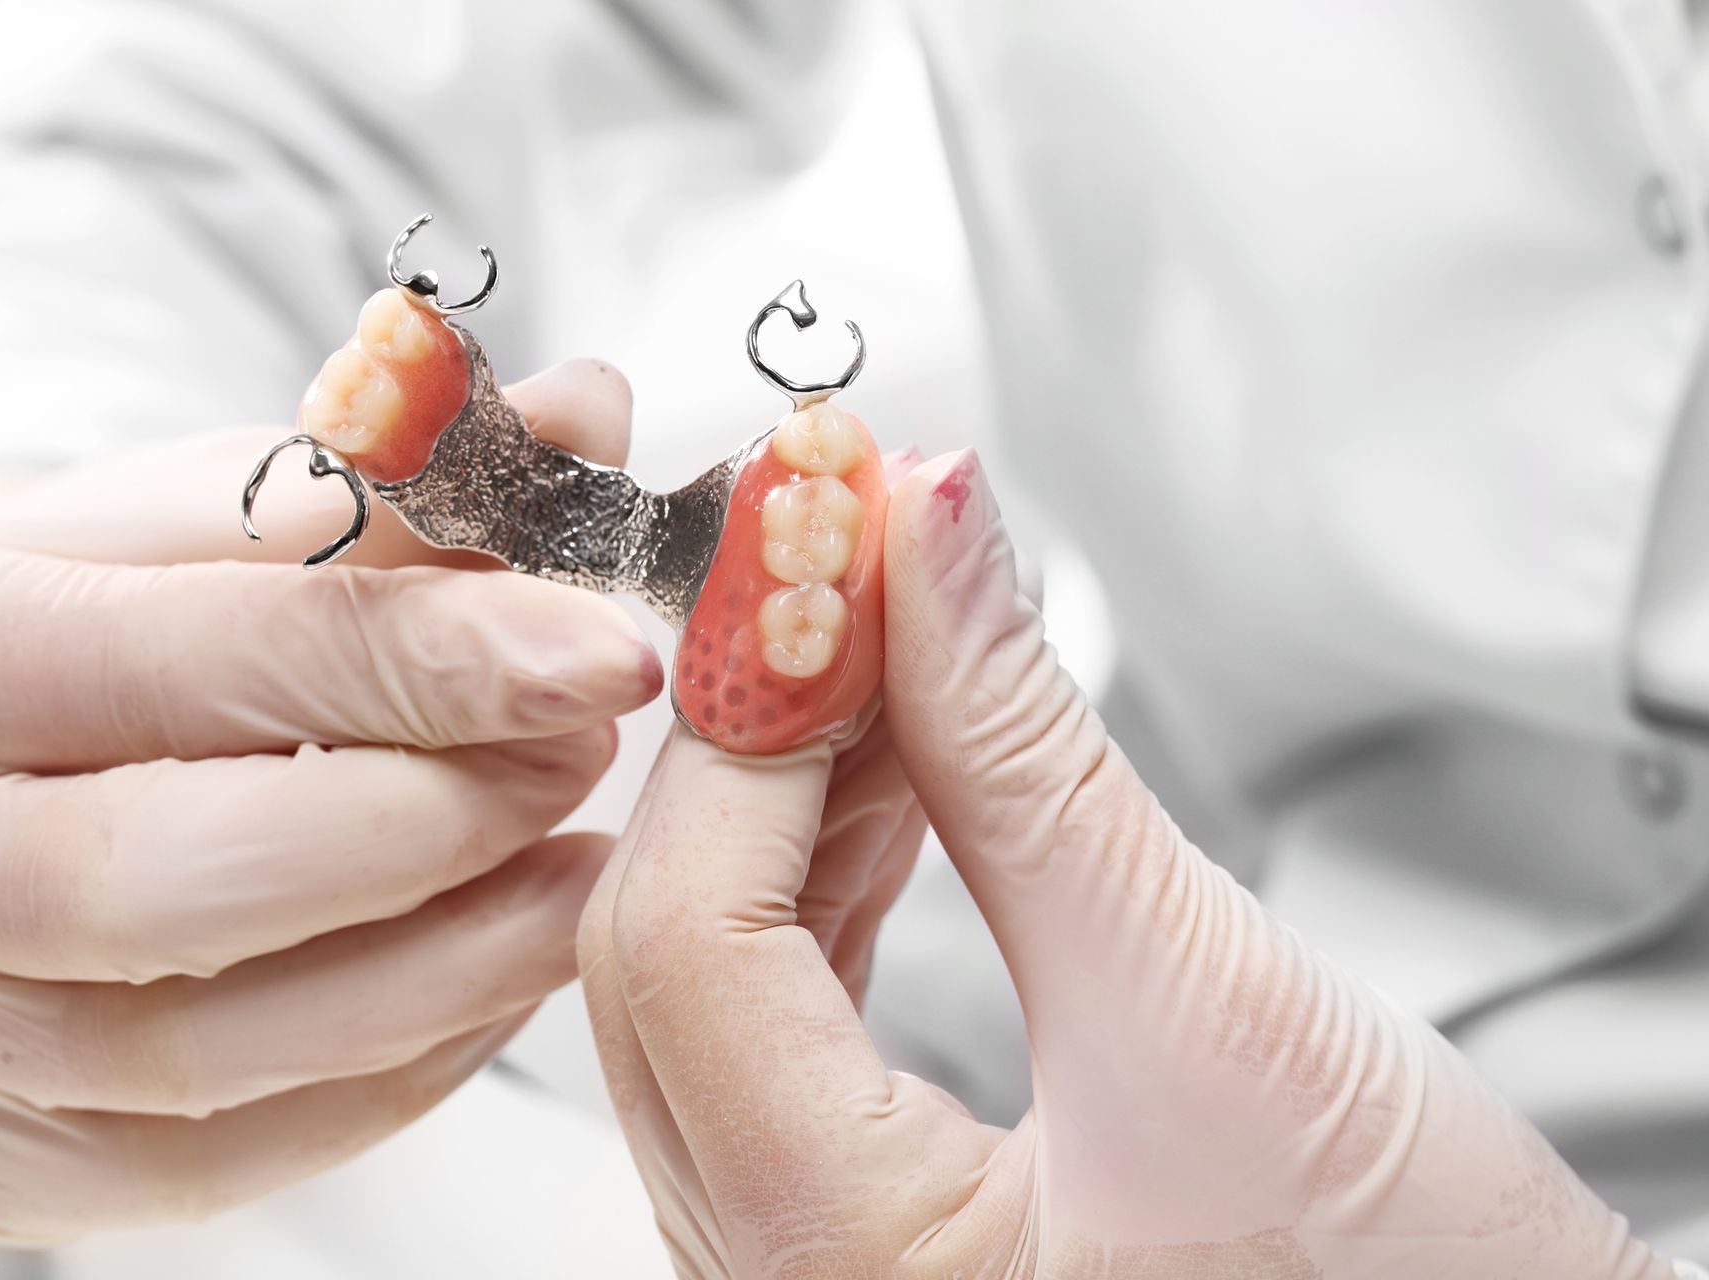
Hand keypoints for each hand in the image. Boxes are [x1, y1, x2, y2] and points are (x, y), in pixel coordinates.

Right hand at [0, 361, 659, 1244]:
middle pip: (184, 884)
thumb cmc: (9, 636)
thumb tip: (578, 420)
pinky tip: (484, 969)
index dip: (418, 657)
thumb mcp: (150, 524)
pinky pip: (231, 1152)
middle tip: (583, 749)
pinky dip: (396, 1064)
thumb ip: (366, 485)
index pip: (189, 660)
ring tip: (576, 866)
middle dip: (438, 821)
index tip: (598, 647)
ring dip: (454, 961)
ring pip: (220, 1053)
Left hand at [579, 450, 1680, 1278]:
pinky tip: (892, 767)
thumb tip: (927, 532)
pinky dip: (827, 866)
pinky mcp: (857, 1206)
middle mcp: (775, 1274)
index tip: (816, 542)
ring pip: (711, 963)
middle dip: (756, 729)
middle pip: (667, 943)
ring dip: (791, 785)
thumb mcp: (1202, 997)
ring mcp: (804, 1244)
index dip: (747, 712)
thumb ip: (1026, 753)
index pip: (689, 933)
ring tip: (887, 642)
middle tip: (842, 559)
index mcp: (835, 1262)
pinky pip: (778, 1005)